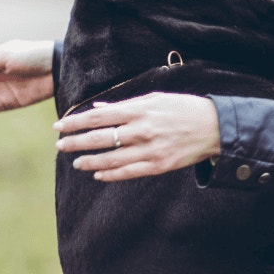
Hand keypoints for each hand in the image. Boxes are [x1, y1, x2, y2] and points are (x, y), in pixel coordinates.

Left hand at [53, 93, 220, 181]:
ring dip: (90, 161)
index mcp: (139, 110)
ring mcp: (150, 150)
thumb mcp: (154, 99)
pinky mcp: (159, 166)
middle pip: (100, 138)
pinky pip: (129, 172)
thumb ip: (125, 106)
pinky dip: (111, 174)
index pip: (99, 117)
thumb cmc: (182, 108)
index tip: (59, 126)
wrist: (214, 127)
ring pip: (111, 159)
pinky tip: (98, 174)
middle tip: (59, 145)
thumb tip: (99, 109)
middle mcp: (142, 130)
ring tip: (76, 162)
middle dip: (76, 142)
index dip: (76, 122)